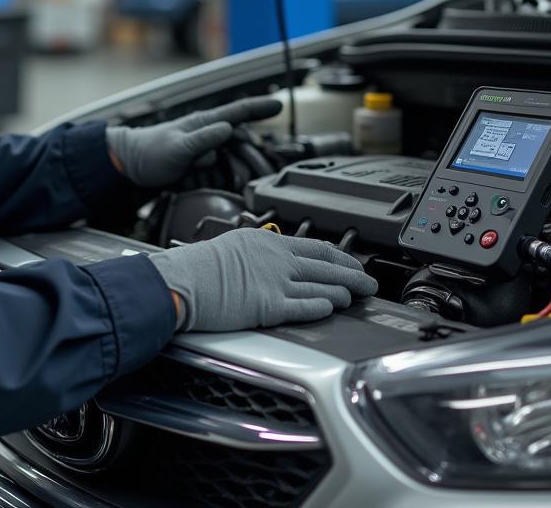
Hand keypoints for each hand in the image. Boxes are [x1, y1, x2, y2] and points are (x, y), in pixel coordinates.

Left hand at [106, 96, 281, 187]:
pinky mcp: (201, 165)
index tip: (279, 105)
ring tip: (212, 175)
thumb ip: (203, 139)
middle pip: (241, 140)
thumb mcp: (178, 147)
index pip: (238, 111)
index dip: (260, 108)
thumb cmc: (151, 151)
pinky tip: (208, 182)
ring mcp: (206, 149)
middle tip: (248, 166)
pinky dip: (219, 178)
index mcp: (205, 123)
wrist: (131, 165)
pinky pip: (220, 172)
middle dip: (247, 153)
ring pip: (232, 158)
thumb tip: (228, 128)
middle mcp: (209, 134)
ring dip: (230, 169)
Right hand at [148, 228, 376, 331]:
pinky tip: (333, 307)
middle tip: (368, 281)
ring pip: (320, 285)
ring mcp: (274, 282)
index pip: (313, 245)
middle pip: (325, 265)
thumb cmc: (197, 266)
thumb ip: (257, 254)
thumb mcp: (232, 246)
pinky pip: (303, 307)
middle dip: (352, 274)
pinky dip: (321, 306)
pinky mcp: (269, 306)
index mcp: (267, 242)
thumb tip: (270, 260)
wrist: (182, 280)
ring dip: (342, 291)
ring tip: (356, 296)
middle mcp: (276, 259)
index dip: (338, 255)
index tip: (350, 260)